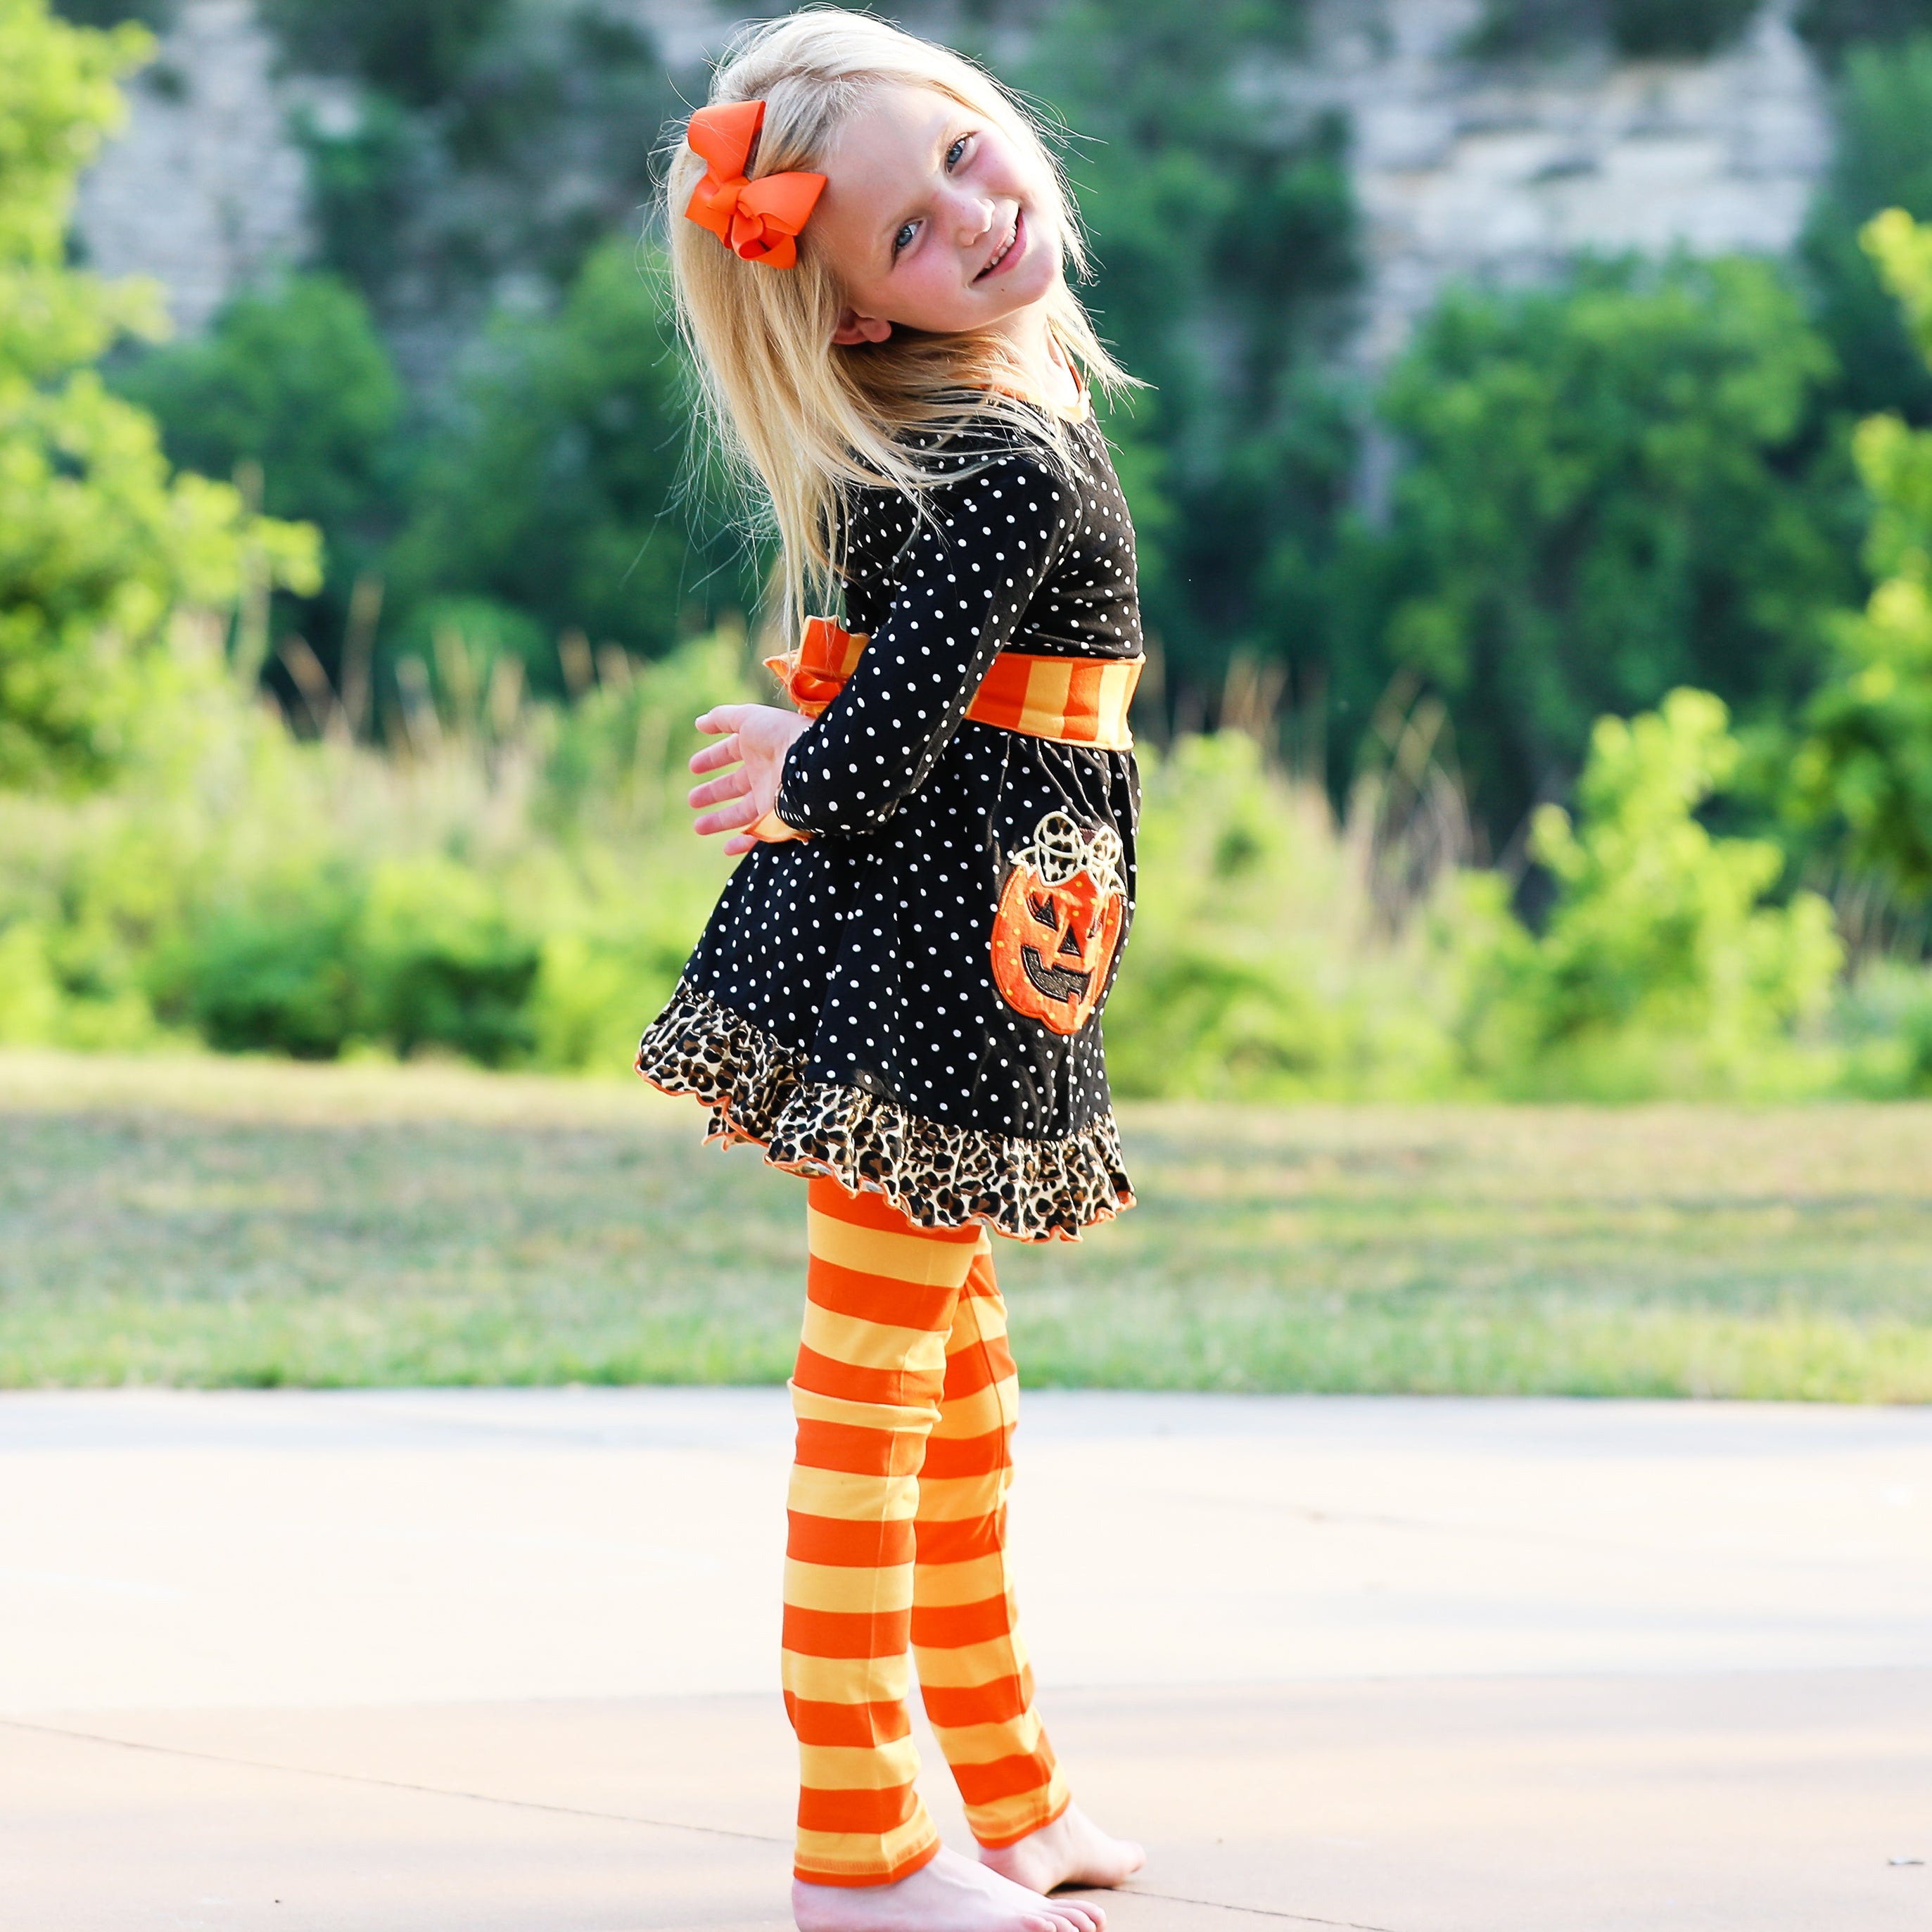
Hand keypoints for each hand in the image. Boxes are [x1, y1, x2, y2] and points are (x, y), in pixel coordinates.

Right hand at [688, 703, 815, 854]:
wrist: (808, 765)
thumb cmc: (780, 736)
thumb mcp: (748, 719)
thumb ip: (723, 718)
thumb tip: (699, 723)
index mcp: (757, 749)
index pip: (730, 754)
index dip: (711, 759)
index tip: (693, 768)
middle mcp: (764, 775)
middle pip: (733, 786)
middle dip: (712, 792)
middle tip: (692, 800)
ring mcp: (770, 799)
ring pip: (740, 814)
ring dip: (719, 821)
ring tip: (698, 827)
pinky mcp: (776, 821)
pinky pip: (758, 836)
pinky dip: (743, 843)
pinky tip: (727, 848)